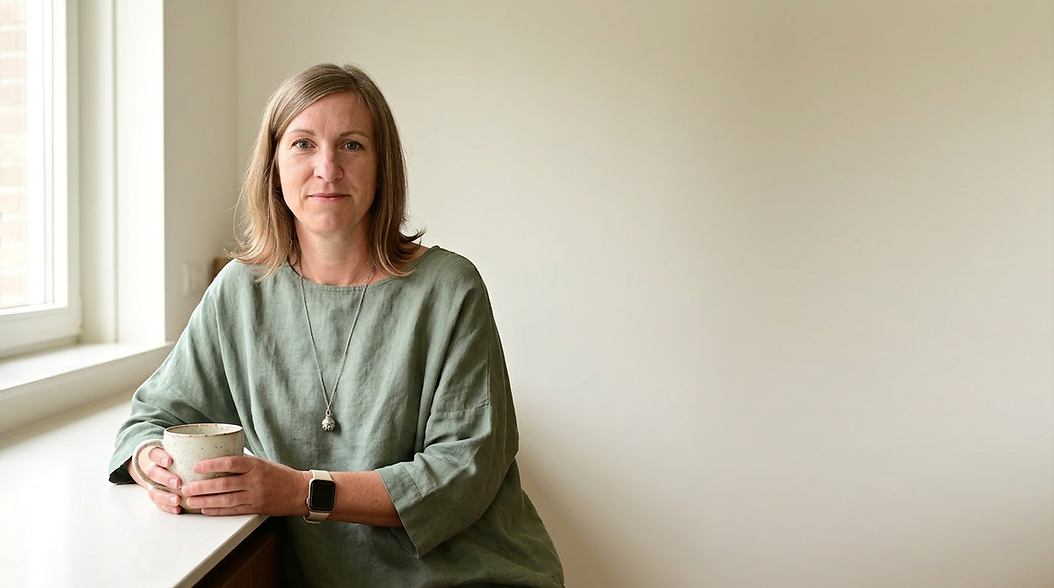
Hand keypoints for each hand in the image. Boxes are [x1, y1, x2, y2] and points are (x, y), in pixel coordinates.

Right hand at [129, 445, 184, 514]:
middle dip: (165, 478)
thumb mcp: (179, 449)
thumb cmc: (177, 455)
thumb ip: (190, 447)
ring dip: (165, 496)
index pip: (154, 453)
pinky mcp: (156, 495)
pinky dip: (166, 506)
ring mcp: (152, 484)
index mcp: (157, 454)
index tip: (169, 461)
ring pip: (154, 490)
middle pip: (154, 472)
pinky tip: (177, 509)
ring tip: (177, 500)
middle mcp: (152, 469)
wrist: (162, 465)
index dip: (161, 457)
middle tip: (177, 482)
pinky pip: (158, 502)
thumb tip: (214, 439)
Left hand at [179, 455, 307, 516]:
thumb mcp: (263, 463)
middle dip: (202, 487)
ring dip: (206, 501)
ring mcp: (256, 496)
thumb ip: (243, 463)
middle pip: (224, 484)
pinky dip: (218, 511)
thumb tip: (218, 460)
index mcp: (256, 465)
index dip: (212, 464)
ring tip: (191, 501)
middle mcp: (255, 481)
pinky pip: (234, 511)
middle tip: (186, 488)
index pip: (231, 463)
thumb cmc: (280, 475)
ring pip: (226, 500)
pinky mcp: (256, 509)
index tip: (196, 466)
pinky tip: (206, 510)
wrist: (299, 491)